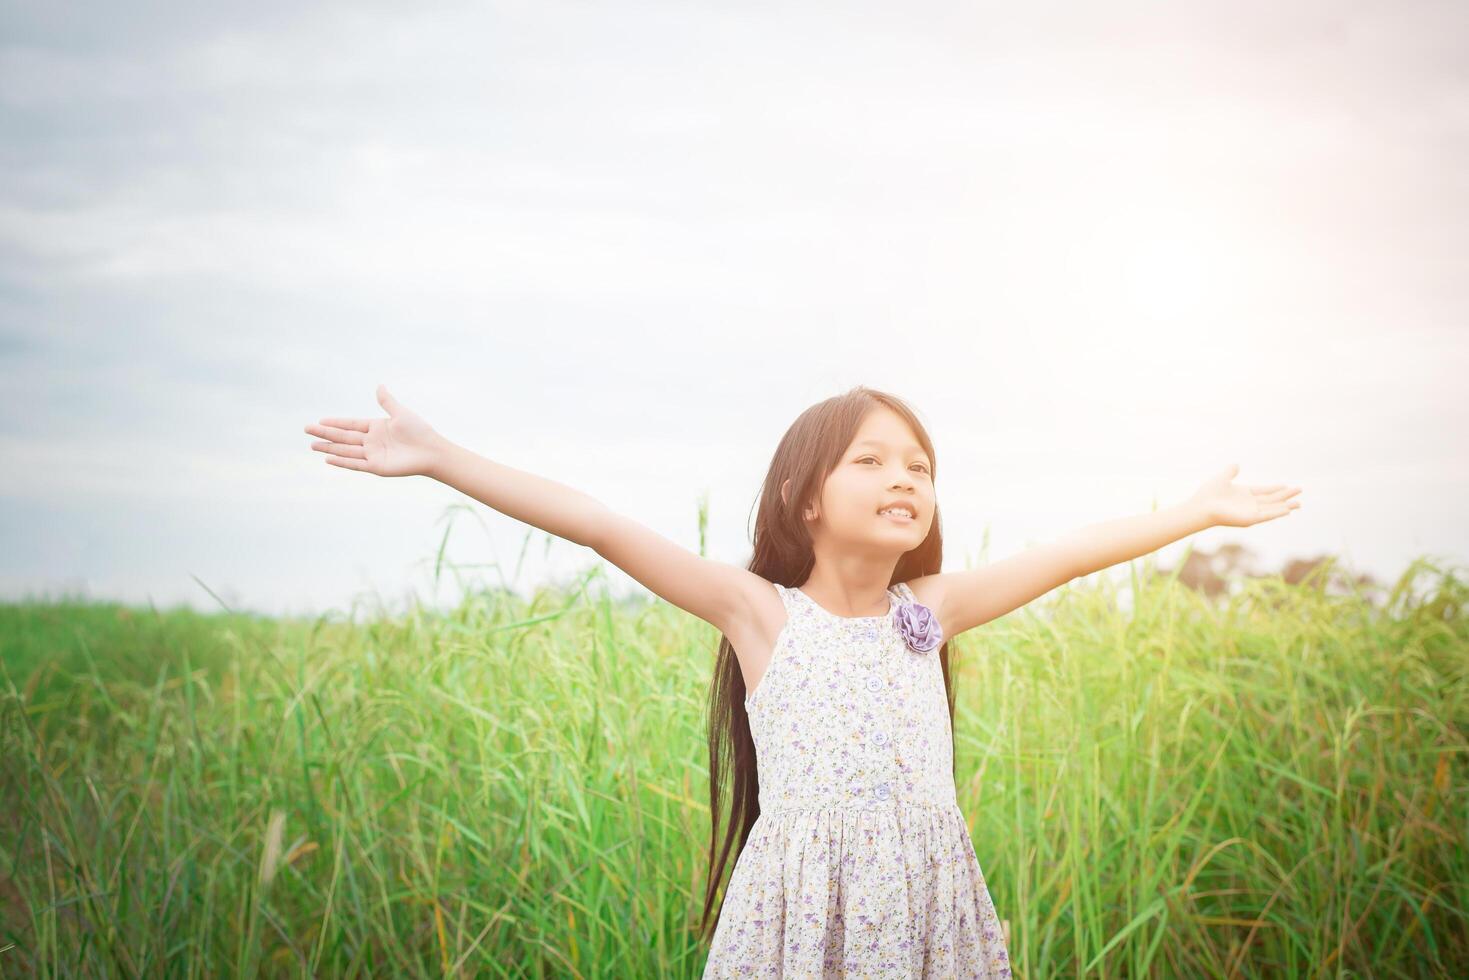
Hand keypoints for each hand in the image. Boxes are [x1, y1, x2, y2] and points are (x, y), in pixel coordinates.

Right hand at [304, 384, 449, 477]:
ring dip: (329, 448)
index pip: (350, 425)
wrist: (431, 451)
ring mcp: (373, 454)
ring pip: (345, 450)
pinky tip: (328, 458)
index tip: (319, 421)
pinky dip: (342, 461)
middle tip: (306, 430)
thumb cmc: (419, 431)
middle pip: (343, 437)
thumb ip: (387, 402)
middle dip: (325, 434)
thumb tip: (379, 386)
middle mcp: (372, 441)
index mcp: (376, 427)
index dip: (335, 423)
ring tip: (312, 445)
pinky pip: (355, 464)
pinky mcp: (376, 467)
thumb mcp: (401, 413)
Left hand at [1187, 463, 1301, 527]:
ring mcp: (1250, 512)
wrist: (1201, 507)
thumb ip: (1230, 471)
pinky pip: (1267, 515)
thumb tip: (1236, 464)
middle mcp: (1249, 504)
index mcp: (1244, 495)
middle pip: (1271, 500)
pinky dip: (1277, 513)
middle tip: (1299, 491)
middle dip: (1285, 496)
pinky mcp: (1250, 519)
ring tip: (1299, 504)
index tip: (1286, 485)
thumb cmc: (1208, 494)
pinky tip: (1287, 509)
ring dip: (1285, 506)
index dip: (1275, 489)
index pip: (1264, 491)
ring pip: (1272, 508)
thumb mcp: (1222, 478)